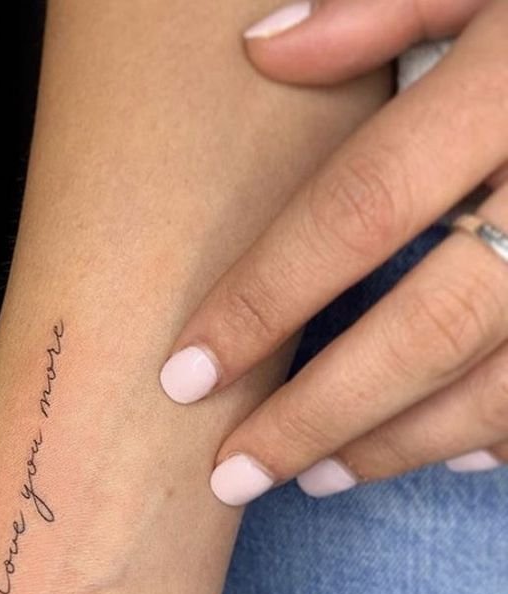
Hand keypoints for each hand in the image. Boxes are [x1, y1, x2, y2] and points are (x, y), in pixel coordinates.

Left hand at [159, 0, 507, 500]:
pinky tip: (443, 456)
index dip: (264, 300)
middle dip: (318, 415)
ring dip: (400, 445)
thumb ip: (390, 3)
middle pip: (423, 330)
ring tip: (314, 478)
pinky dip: (500, 436)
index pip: (358, 211)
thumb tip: (263, 49)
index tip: (186, 374)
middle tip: (234, 473)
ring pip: (501, 385)